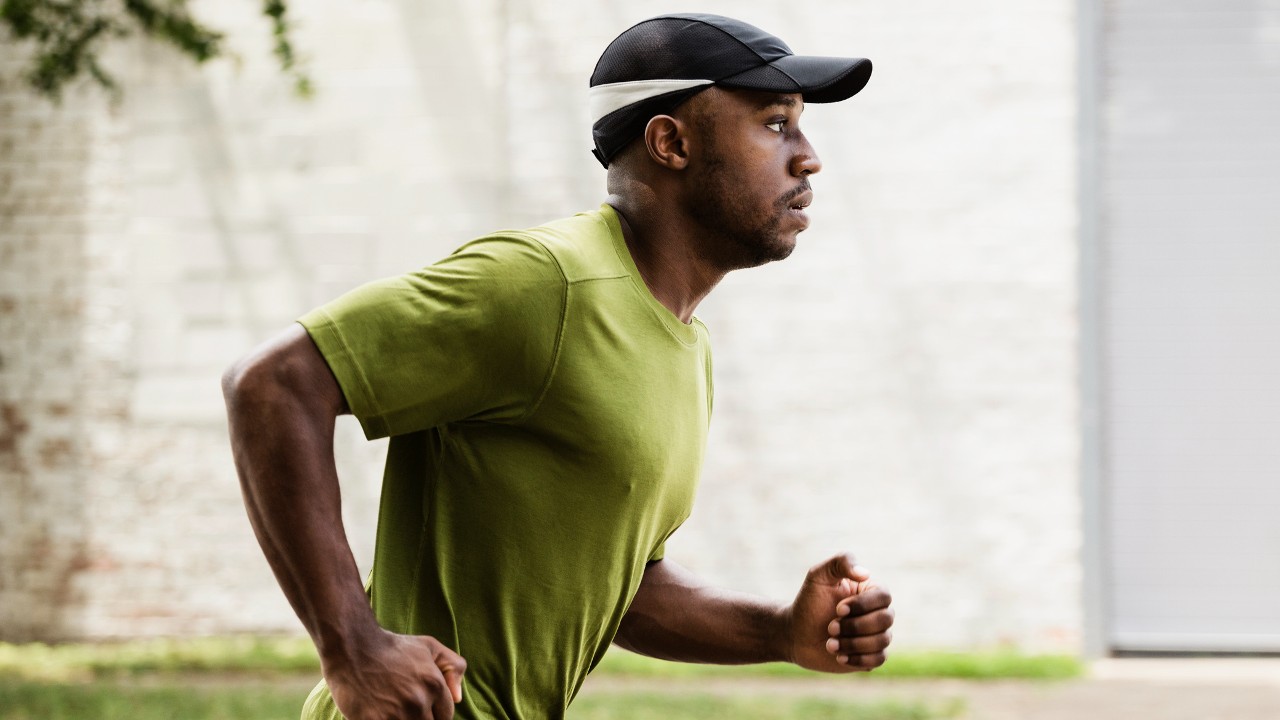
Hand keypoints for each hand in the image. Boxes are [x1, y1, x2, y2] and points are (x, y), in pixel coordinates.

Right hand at [323, 628, 466, 719]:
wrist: (352, 648)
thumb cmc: (392, 648)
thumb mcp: (429, 647)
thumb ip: (453, 667)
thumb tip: (458, 697)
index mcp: (434, 685)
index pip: (446, 715)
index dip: (435, 712)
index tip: (421, 705)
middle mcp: (418, 702)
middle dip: (421, 719)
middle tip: (405, 706)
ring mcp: (396, 715)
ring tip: (393, 709)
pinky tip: (379, 713)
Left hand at [785, 553, 892, 672]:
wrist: (796, 633)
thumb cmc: (809, 602)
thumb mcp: (818, 576)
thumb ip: (840, 563)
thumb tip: (865, 573)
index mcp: (869, 591)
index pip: (884, 596)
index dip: (862, 605)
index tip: (837, 609)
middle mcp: (878, 612)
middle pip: (885, 619)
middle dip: (855, 626)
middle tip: (830, 628)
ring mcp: (877, 634)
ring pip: (882, 640)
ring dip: (853, 643)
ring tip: (830, 644)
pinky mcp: (872, 655)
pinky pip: (879, 659)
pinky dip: (858, 659)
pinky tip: (839, 656)